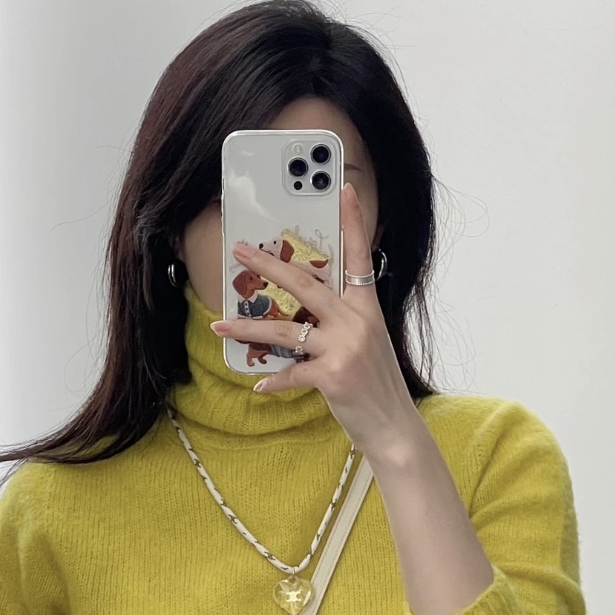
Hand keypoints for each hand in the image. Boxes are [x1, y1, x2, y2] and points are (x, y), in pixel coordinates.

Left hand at [210, 183, 421, 459]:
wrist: (394, 426)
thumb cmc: (377, 386)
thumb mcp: (368, 344)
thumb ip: (343, 323)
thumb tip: (307, 315)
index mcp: (367, 308)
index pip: (359, 256)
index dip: (353, 222)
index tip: (343, 188)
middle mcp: (357, 322)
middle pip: (306, 284)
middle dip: (268, 265)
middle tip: (240, 249)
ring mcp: (345, 348)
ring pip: (286, 330)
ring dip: (249, 326)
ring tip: (220, 323)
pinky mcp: (333, 376)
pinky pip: (292, 373)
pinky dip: (274, 381)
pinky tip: (260, 385)